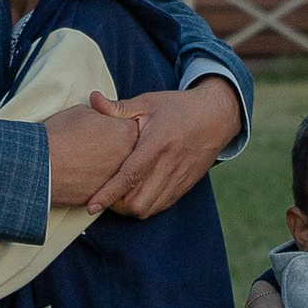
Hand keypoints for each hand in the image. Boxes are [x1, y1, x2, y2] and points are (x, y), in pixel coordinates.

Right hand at [44, 99, 144, 210]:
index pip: (133, 128)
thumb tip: (103, 114)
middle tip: (101, 146)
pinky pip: (109, 190)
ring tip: (92, 163)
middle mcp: (129, 157)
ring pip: (121, 174)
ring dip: (111, 169)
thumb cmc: (60, 135)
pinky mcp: (106, 196)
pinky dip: (101, 184)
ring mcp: (119, 179)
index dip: (120, 127)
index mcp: (126, 132)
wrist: (41, 166)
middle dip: (120, 149)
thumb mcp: (83, 112)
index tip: (110, 128)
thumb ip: (102, 112)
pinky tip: (86, 177)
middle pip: (132, 152)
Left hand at [90, 75, 244, 220]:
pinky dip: (145, 206)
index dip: (108, 194)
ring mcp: (179, 178)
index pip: (130, 176)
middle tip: (102, 195)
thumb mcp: (148, 102)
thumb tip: (93, 99)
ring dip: (129, 208)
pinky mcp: (185, 186)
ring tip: (117, 197)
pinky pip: (161, 206)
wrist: (216, 116)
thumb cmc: (178, 107)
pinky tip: (136, 195)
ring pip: (149, 208)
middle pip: (138, 201)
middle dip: (116, 205)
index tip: (91, 206)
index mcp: (157, 144)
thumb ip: (119, 107)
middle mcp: (169, 165)